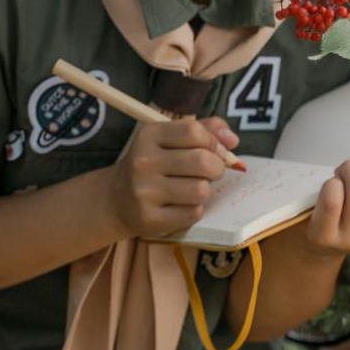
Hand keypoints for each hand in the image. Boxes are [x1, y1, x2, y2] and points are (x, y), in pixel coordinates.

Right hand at [107, 117, 238, 239]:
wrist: (116, 200)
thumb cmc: (153, 165)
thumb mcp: (170, 140)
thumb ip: (204, 131)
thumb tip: (232, 139)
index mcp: (149, 135)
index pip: (194, 131)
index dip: (214, 142)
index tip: (216, 151)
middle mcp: (143, 162)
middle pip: (202, 161)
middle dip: (217, 167)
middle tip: (210, 172)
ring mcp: (144, 192)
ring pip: (201, 190)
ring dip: (205, 190)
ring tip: (192, 188)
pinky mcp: (150, 219)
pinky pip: (193, 212)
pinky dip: (195, 209)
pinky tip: (181, 204)